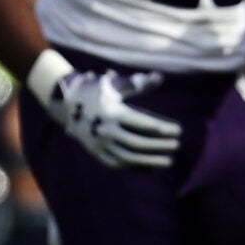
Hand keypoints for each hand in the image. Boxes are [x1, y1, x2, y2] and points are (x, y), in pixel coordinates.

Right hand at [30, 50, 181, 170]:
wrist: (66, 104)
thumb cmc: (97, 90)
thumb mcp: (114, 84)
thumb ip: (138, 83)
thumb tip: (160, 77)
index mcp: (112, 112)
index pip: (143, 123)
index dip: (163, 128)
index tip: (179, 130)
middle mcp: (106, 130)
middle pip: (138, 142)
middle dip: (159, 145)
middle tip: (177, 145)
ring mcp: (100, 144)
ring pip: (129, 157)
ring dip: (151, 160)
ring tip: (170, 161)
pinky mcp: (97, 153)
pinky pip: (118, 164)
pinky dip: (135, 167)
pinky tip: (152, 167)